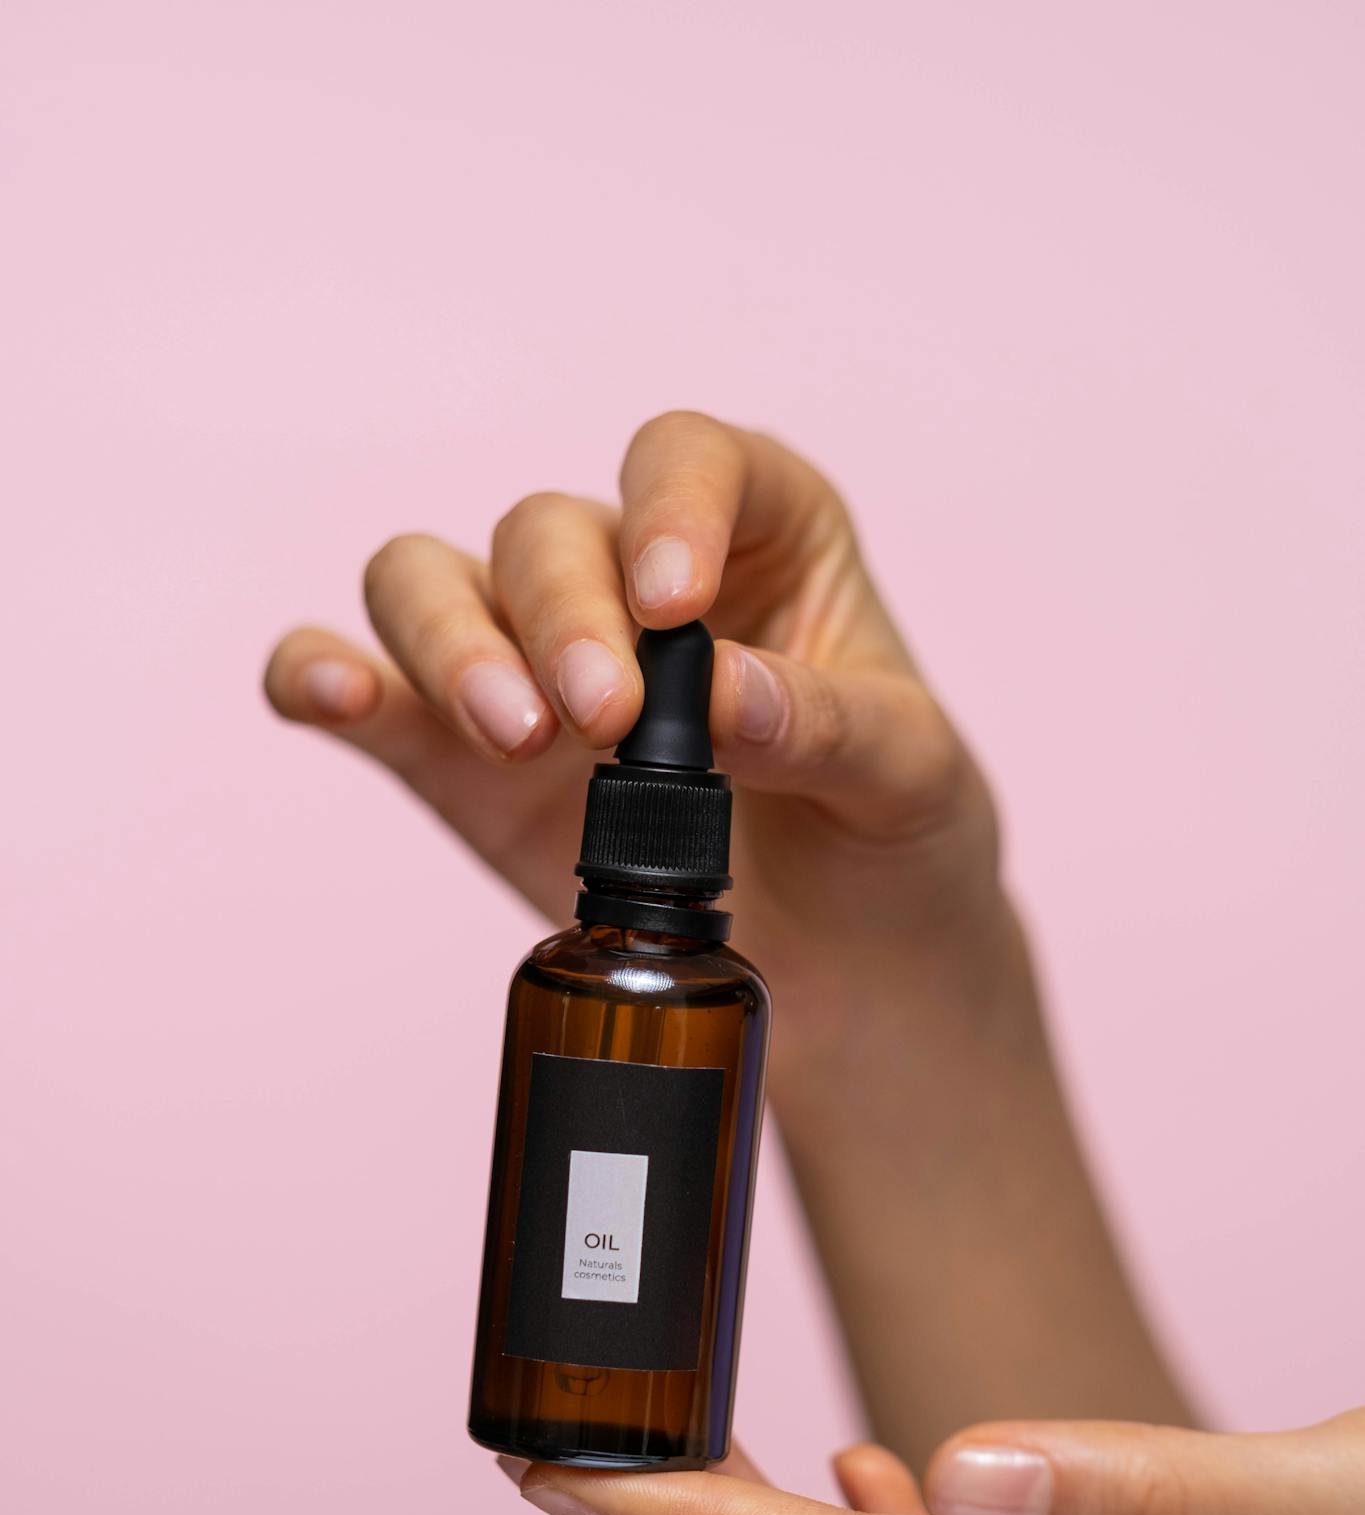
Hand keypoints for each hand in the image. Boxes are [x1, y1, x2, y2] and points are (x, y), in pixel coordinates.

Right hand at [263, 411, 1012, 1068]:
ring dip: (449, 646)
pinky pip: (364, 686)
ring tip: (515, 740)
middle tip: (602, 722)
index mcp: (758, 536)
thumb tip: (723, 697)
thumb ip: (824, 726)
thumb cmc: (894, 836)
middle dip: (560, 617)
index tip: (675, 607)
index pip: (687, 459)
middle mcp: (625, 579)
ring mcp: (532, 663)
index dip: (668, 509)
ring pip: (431, 583)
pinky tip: (332, 697)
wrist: (857, 965)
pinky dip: (324, 677)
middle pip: (544, 533)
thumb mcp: (910, 776)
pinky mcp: (459, 757)